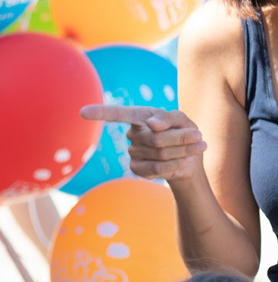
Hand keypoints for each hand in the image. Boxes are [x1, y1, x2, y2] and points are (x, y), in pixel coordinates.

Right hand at [80, 104, 206, 183]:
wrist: (191, 160)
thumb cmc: (186, 133)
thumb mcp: (183, 121)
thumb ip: (169, 118)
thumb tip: (150, 124)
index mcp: (140, 117)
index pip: (117, 114)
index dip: (100, 113)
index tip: (82, 112)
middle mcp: (132, 134)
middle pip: (154, 138)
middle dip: (180, 138)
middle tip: (199, 137)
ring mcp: (133, 152)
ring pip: (158, 154)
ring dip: (183, 151)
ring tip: (197, 148)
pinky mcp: (137, 169)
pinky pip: (156, 169)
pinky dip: (176, 165)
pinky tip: (184, 162)